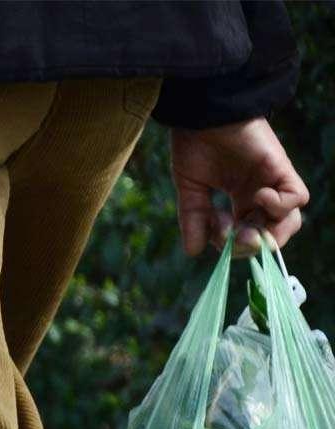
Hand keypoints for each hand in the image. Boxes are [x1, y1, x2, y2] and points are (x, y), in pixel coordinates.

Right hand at [170, 119, 307, 256]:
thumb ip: (193, 219)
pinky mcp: (282, 169)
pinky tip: (258, 196)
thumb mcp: (191, 189)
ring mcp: (273, 182)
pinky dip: (280, 205)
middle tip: (236, 240)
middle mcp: (260, 194)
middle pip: (272, 234)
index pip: (248, 235)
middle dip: (254, 245)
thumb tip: (192, 252)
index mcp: (241, 200)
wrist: (203, 115)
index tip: (215, 233)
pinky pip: (298, 198)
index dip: (235, 244)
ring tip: (248, 229)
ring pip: (291, 221)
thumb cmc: (194, 144)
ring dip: (271, 233)